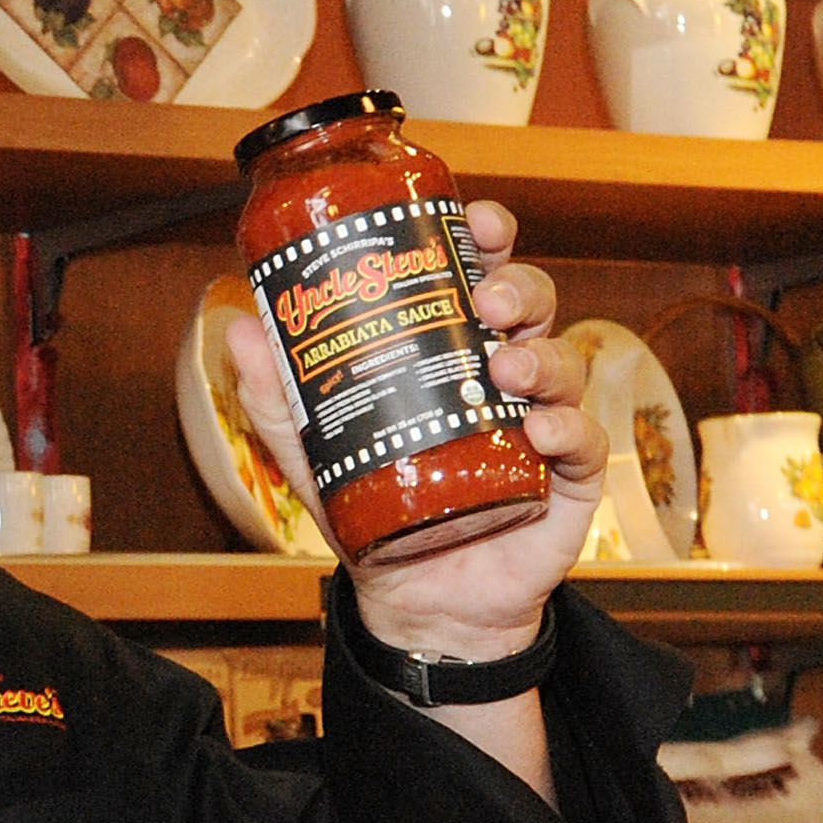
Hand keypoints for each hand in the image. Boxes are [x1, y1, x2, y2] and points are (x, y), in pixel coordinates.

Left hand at [223, 200, 606, 663]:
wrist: (413, 601)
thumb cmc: (375, 510)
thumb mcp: (314, 451)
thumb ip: (279, 398)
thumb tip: (238, 330)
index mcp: (452, 350)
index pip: (479, 276)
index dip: (488, 240)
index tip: (477, 222)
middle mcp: (503, 375)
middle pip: (531, 305)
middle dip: (517, 287)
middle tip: (485, 300)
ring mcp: (541, 423)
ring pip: (563, 363)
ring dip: (540, 357)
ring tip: (504, 369)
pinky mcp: (567, 479)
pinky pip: (583, 442)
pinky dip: (567, 429)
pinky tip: (539, 431)